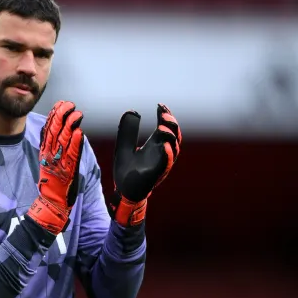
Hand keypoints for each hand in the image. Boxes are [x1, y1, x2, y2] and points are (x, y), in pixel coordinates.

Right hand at [28, 101, 84, 233]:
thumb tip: (51, 130)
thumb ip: (49, 146)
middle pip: (55, 132)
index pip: (48, 129)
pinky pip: (72, 155)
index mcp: (45, 152)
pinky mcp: (68, 171)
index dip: (54, 115)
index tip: (60, 104)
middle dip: (62, 116)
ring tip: (76, 113)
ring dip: (70, 126)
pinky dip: (76, 144)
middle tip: (69, 104)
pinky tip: (80, 133)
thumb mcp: (47, 161)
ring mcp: (59, 162)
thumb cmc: (53, 183)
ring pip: (64, 141)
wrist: (51, 203)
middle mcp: (50, 155)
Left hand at [108, 103, 181, 225]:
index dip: (166, 115)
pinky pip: (165, 164)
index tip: (160, 105)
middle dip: (172, 124)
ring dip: (170, 137)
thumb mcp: (124, 146)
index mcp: (155, 145)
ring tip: (161, 126)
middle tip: (163, 114)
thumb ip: (127, 131)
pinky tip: (163, 145)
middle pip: (175, 136)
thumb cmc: (126, 170)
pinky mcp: (155, 174)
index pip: (166, 127)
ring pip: (174, 149)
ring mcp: (160, 164)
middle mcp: (161, 153)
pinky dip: (167, 154)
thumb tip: (131, 111)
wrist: (123, 192)